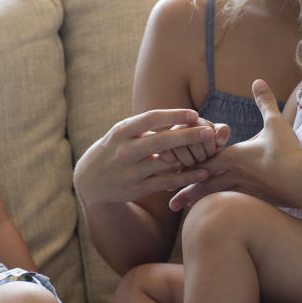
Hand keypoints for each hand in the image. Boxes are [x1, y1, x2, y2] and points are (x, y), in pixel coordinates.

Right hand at [74, 108, 216, 206]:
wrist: (89, 181)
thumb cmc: (113, 149)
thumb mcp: (122, 134)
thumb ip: (146, 127)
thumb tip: (181, 117)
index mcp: (121, 131)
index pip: (150, 119)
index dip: (173, 115)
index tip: (194, 114)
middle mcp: (125, 150)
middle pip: (161, 141)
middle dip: (188, 135)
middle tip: (209, 131)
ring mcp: (132, 171)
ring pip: (167, 163)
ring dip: (191, 157)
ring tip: (212, 150)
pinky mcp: (138, 188)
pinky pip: (167, 182)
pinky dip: (186, 177)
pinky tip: (203, 173)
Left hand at [169, 79, 301, 210]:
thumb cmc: (289, 151)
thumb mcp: (276, 123)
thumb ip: (264, 102)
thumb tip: (258, 80)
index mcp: (234, 155)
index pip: (203, 158)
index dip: (186, 161)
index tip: (168, 164)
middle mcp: (234, 174)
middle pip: (202, 181)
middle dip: (184, 188)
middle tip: (167, 197)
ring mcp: (243, 190)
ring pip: (213, 196)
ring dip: (196, 200)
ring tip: (180, 209)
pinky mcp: (255, 202)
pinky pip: (230, 204)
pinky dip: (217, 208)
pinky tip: (210, 215)